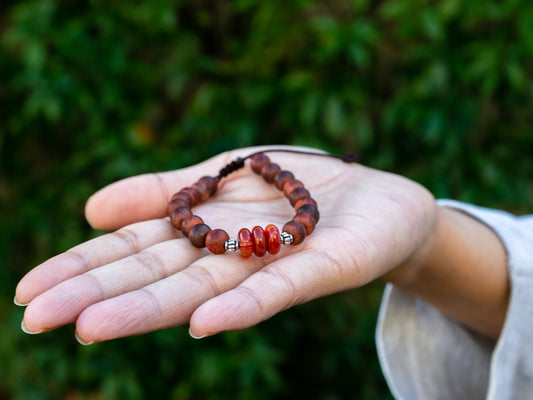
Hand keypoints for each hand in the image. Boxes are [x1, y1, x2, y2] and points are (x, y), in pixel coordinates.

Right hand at [15, 146, 436, 343]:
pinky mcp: (324, 265)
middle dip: (98, 296)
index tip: (27, 292)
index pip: (133, 252)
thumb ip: (161, 193)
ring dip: (152, 309)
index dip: (81, 269)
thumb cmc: (291, 189)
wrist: (373, 198)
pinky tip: (204, 321)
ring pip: (207, 290)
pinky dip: (243, 303)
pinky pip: (280, 287)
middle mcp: (230, 257)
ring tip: (94, 327)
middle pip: (159, 277)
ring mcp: (274, 265)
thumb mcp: (218, 177)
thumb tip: (91, 210)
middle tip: (37, 320)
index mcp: (204, 235)